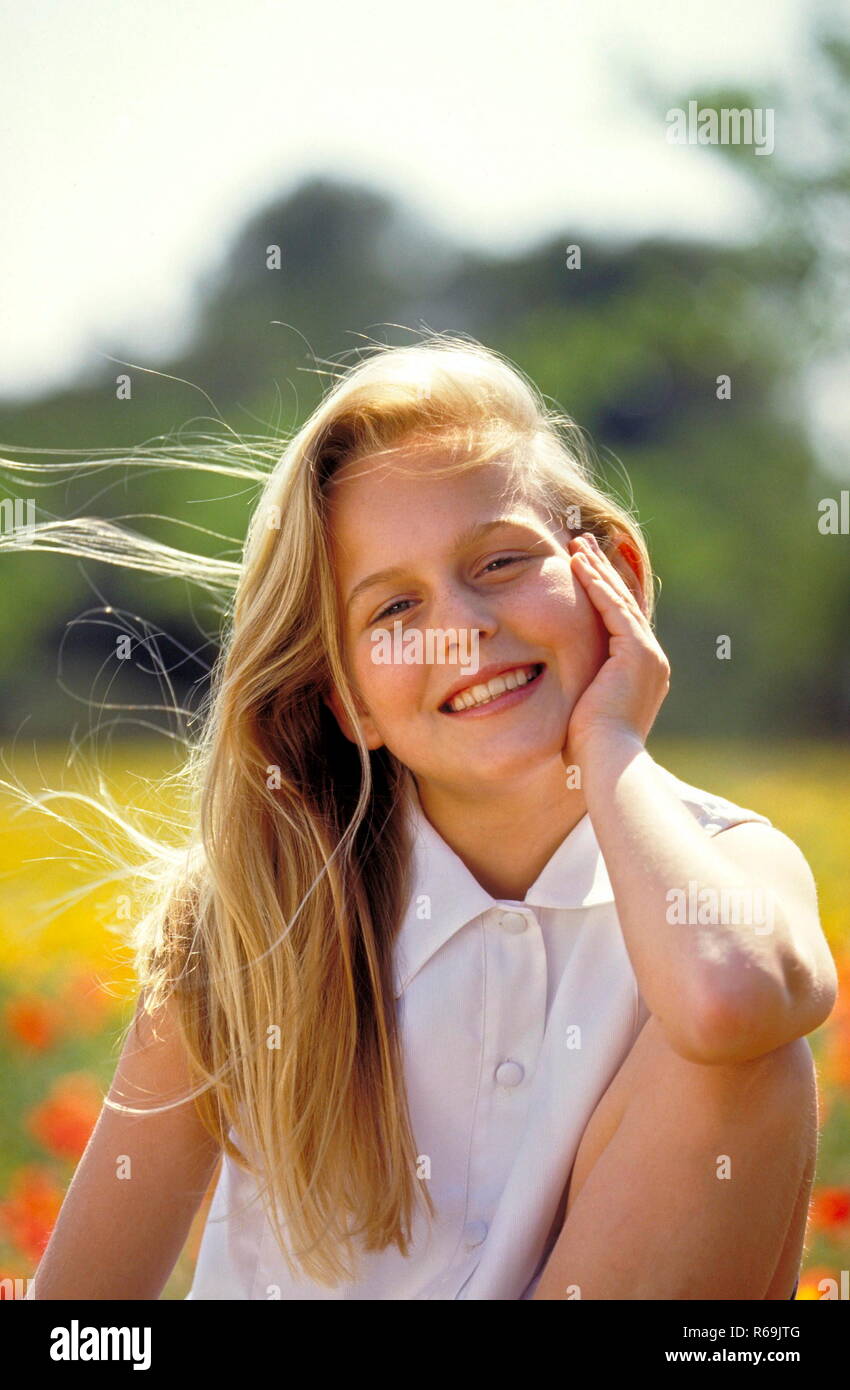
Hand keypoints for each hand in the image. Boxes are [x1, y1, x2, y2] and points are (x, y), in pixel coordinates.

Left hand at [563, 532, 670, 761]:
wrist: (606, 760)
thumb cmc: (589, 749)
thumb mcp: (584, 712)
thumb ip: (581, 694)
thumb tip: (560, 696)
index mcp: (641, 675)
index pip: (620, 624)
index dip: (602, 595)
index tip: (583, 572)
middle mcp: (652, 661)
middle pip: (623, 605)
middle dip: (602, 573)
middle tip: (583, 545)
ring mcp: (648, 655)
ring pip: (619, 601)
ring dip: (597, 570)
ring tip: (578, 545)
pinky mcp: (638, 652)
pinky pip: (613, 609)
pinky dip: (595, 584)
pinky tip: (579, 564)